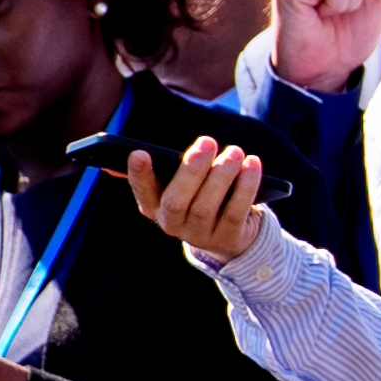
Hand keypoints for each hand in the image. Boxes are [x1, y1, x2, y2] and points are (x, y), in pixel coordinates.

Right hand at [125, 137, 270, 265]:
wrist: (229, 233)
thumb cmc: (200, 195)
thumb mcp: (180, 184)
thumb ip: (162, 169)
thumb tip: (129, 154)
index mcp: (154, 205)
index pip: (142, 191)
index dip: (139, 175)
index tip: (139, 153)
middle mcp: (171, 223)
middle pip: (176, 201)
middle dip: (191, 170)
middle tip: (207, 142)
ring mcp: (199, 234)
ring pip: (206, 207)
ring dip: (221, 176)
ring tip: (234, 152)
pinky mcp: (227, 238)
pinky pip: (235, 212)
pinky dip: (245, 187)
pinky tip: (251, 165)